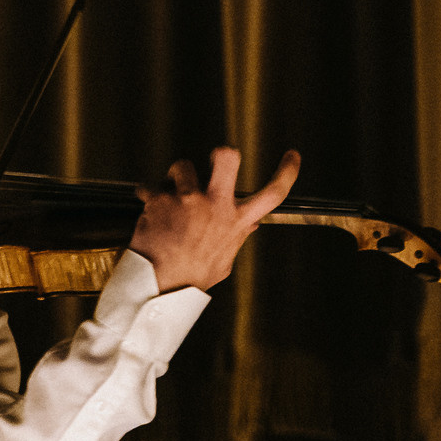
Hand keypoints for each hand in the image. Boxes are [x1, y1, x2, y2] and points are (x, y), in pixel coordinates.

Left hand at [128, 146, 300, 291]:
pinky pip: (151, 186)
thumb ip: (235, 239)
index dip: (287, 172)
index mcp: (236, 222)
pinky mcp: (162, 198)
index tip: (292, 157)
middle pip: (227, 159)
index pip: (272, 194)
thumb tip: (251, 226)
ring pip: (183, 166)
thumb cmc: (190, 278)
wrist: (159, 286)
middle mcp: (215, 205)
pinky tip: (148, 207)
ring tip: (170, 196)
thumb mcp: (222, 262)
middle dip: (222, 154)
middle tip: (217, 158)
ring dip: (174, 177)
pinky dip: (147, 195)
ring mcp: (188, 199)